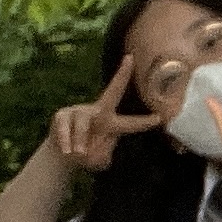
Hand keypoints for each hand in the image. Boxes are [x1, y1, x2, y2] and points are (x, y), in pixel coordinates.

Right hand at [51, 57, 161, 174]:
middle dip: (121, 76)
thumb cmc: (85, 155)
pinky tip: (67, 151)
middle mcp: (99, 112)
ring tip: (78, 153)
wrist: (61, 155)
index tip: (160, 118)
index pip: (130, 123)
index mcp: (111, 124)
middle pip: (112, 92)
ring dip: (81, 139)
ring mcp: (80, 111)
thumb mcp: (98, 161)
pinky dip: (66, 140)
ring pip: (83, 121)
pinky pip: (65, 126)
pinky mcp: (62, 114)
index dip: (144, 122)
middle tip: (131, 60)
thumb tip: (97, 154)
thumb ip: (101, 157)